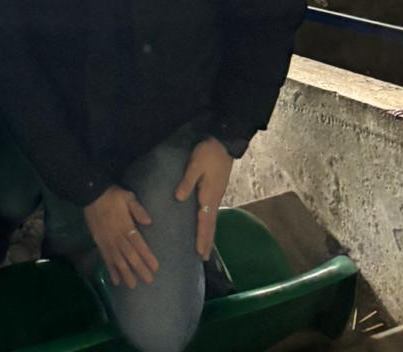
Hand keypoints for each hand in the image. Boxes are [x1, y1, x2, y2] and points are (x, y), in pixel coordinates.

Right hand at [82, 184, 157, 286]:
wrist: (90, 193)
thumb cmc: (112, 195)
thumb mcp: (127, 196)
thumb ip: (137, 209)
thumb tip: (149, 221)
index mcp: (126, 225)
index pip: (139, 243)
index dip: (147, 256)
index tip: (155, 267)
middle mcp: (117, 236)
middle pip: (130, 255)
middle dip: (139, 269)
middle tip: (149, 281)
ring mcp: (107, 241)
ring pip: (118, 260)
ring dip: (126, 273)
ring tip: (133, 285)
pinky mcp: (99, 242)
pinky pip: (106, 258)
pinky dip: (111, 270)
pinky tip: (115, 280)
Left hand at [174, 137, 232, 257]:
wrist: (224, 144)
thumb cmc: (208, 154)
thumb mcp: (195, 165)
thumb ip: (187, 181)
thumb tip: (178, 198)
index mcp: (208, 195)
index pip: (204, 221)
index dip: (202, 237)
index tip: (199, 253)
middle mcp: (214, 199)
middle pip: (211, 225)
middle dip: (207, 242)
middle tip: (204, 258)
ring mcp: (217, 196)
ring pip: (212, 220)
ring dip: (209, 235)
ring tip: (205, 248)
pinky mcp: (217, 191)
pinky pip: (213, 213)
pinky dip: (210, 224)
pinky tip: (207, 225)